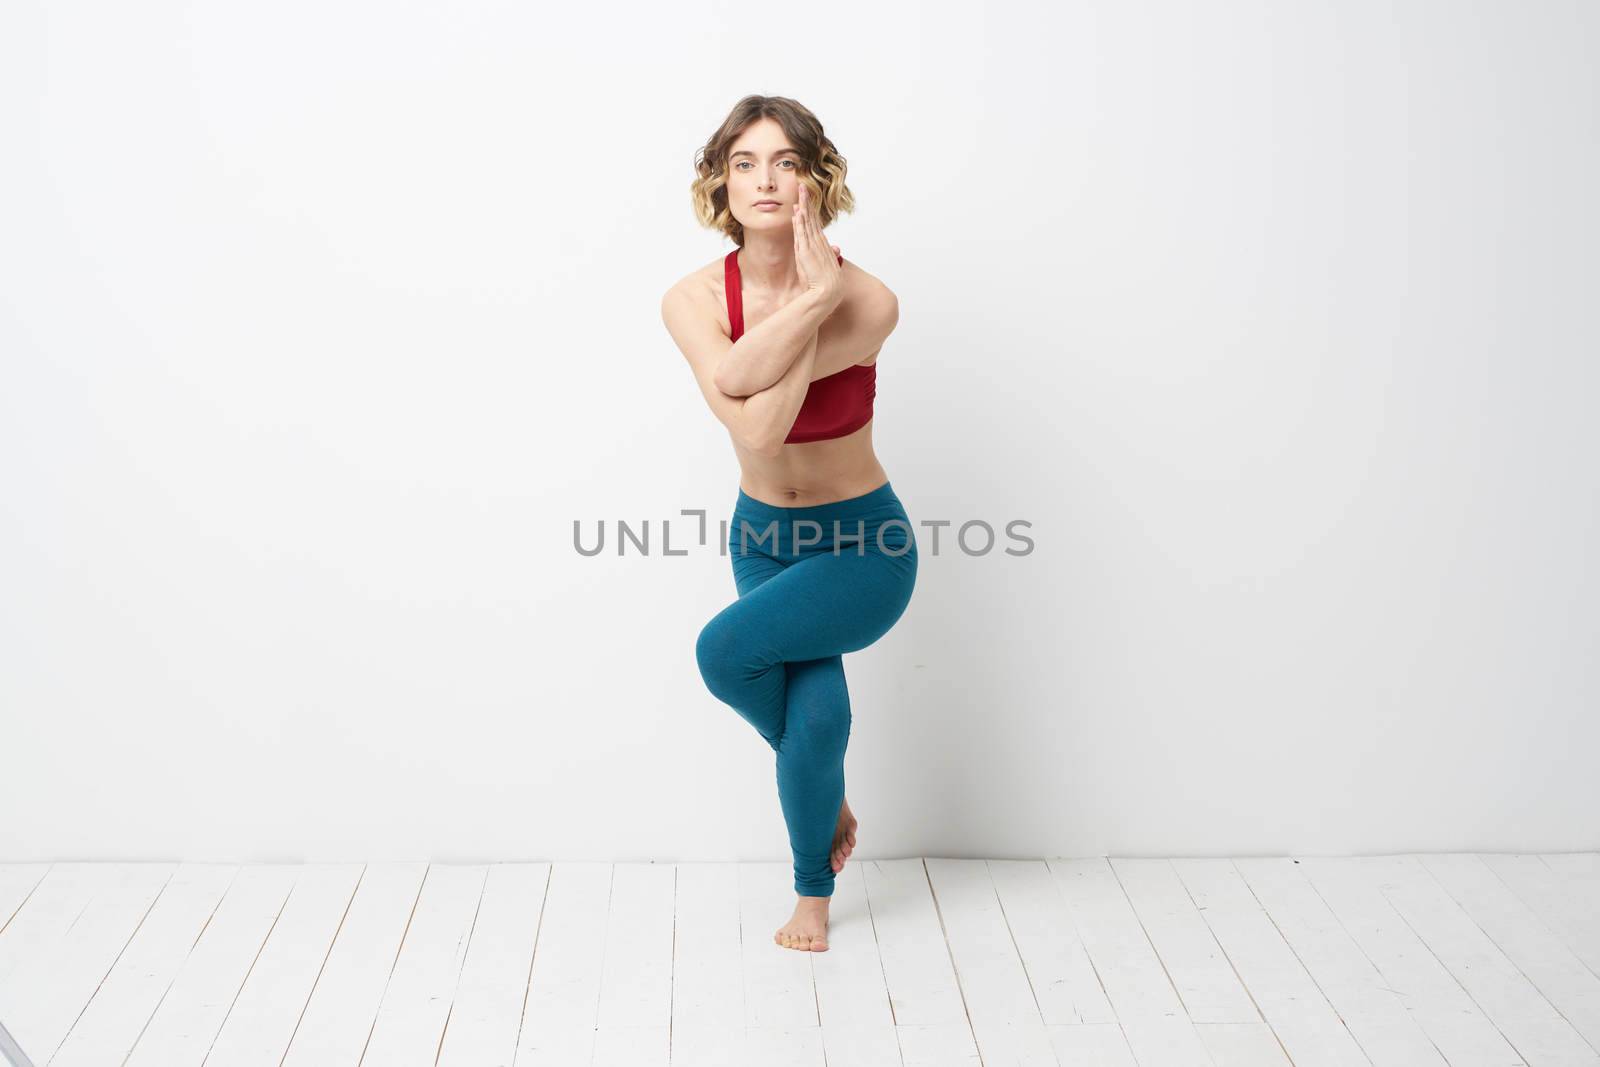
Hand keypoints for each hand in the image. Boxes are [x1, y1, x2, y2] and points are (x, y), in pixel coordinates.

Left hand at [792, 183, 842, 309]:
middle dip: (808, 202)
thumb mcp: (823, 268)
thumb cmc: (824, 285)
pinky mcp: (807, 251)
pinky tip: (798, 210)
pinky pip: (803, 232)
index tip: (806, 201)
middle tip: (803, 187)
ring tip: (801, 191)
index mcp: (821, 245)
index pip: (814, 224)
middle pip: (812, 218)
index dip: (810, 211)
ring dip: (804, 205)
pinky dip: (801, 221)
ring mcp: (813, 245)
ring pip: (807, 221)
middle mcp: (818, 242)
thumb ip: (826, 257)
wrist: (826, 294)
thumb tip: (835, 248)